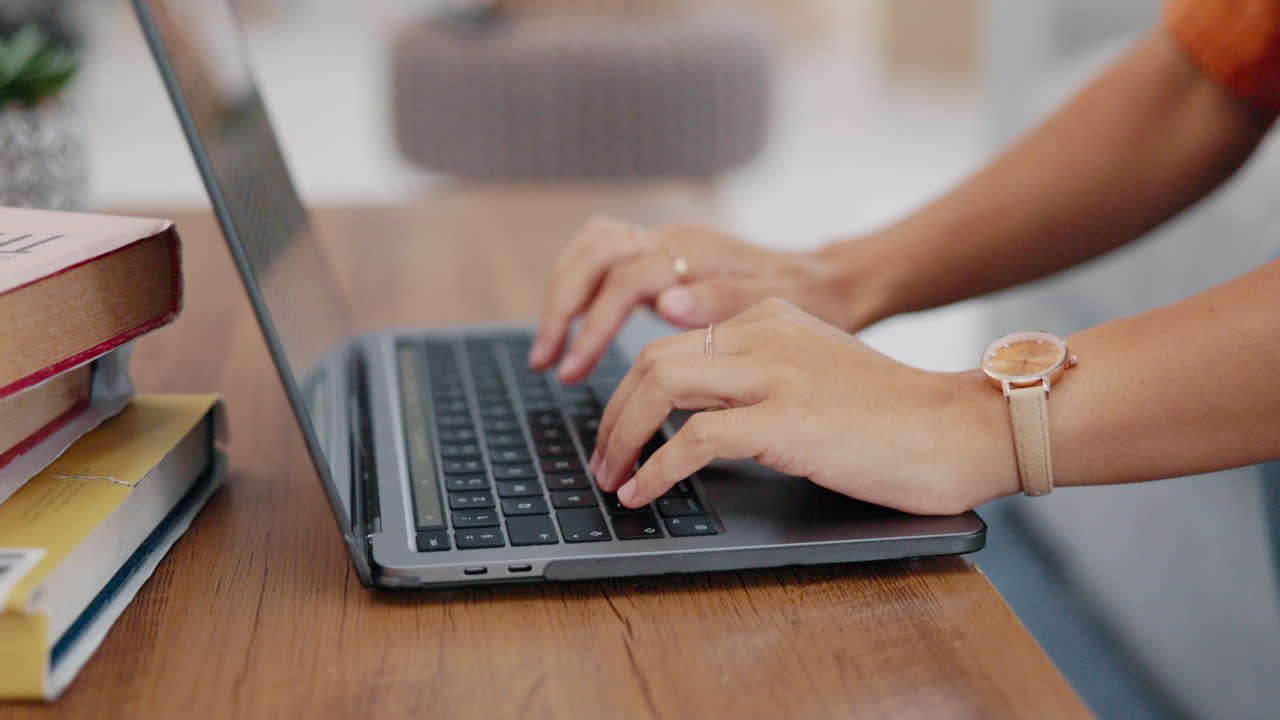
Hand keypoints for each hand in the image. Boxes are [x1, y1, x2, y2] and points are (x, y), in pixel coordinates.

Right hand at [528, 215, 855, 382]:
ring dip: (562, 296)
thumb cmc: (811, 304)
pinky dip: (580, 287)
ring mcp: (666, 241)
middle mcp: (675, 237)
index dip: (593, 326)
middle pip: (593, 256)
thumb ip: (723, 302)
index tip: (574, 372)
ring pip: (590, 250)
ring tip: (550, 351)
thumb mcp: (781, 310)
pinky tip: (576, 326)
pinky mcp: (663, 253)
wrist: (830, 282)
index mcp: (698, 252)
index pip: (624, 280)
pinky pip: (604, 257)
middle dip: (560, 310)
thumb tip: (664, 302)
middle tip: (547, 363)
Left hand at [590, 298, 1016, 514]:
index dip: (630, 389)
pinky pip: (694, 437)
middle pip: (653, 360)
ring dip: (621, 436)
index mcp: (770, 319)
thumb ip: (766, 379)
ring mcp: (776, 374)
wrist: (963, 428)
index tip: (616, 428)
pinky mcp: (787, 420)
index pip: (673, 342)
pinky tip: (645, 492)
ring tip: (611, 478)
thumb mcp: (819, 375)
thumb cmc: (898, 417)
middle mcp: (766, 335)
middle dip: (612, 412)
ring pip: (660, 385)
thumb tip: (703, 420)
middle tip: (602, 459)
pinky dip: (657, 468)